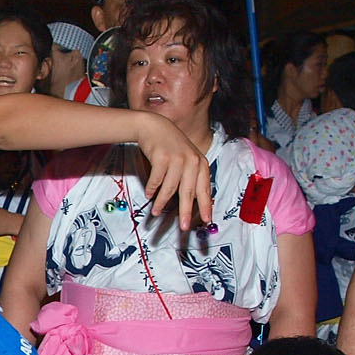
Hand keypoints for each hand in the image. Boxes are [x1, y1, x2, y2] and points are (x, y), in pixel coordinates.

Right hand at [131, 113, 212, 229]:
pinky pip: (156, 180)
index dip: (205, 206)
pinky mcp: (162, 157)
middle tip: (183, 227)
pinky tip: (148, 194)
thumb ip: (192, 177)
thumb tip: (193, 201)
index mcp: (201, 164)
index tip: (206, 221)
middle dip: (185, 212)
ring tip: (156, 212)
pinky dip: (151, 189)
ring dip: (161, 202)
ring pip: (170, 188)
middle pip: (189, 192)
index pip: (204, 189)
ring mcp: (177, 159)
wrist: (155, 127)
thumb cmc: (172, 146)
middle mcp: (192, 161)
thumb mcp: (187, 159)